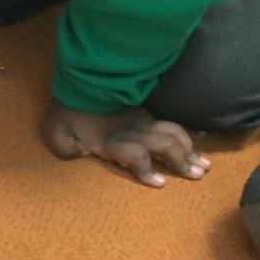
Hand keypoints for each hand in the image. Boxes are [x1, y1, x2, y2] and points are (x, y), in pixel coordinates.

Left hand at [41, 102, 211, 187]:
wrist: (81, 76)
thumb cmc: (68, 107)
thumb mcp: (55, 130)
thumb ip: (65, 149)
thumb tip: (82, 155)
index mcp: (112, 140)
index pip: (136, 156)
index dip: (147, 170)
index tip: (161, 183)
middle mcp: (133, 132)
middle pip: (163, 146)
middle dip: (181, 161)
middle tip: (197, 175)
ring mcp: (142, 121)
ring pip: (173, 134)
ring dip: (190, 150)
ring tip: (204, 165)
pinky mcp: (145, 112)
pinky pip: (171, 120)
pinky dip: (188, 130)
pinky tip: (202, 137)